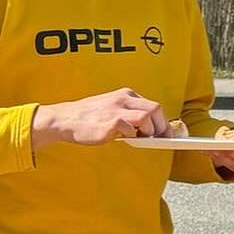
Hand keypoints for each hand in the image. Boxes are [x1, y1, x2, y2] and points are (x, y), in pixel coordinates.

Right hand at [33, 89, 170, 148]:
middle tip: (159, 139)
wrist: (65, 120)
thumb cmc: (89, 118)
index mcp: (125, 95)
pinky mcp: (110, 122)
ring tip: (138, 139)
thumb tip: (150, 130)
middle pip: (155, 109)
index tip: (168, 134)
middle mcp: (123, 99)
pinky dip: (131, 136)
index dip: (163, 121)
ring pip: (147, 117)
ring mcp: (116, 109)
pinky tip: (121, 138)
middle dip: (161, 127)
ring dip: (148, 132)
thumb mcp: (111, 108)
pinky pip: (130, 129)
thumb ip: (129, 114)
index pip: (153, 105)